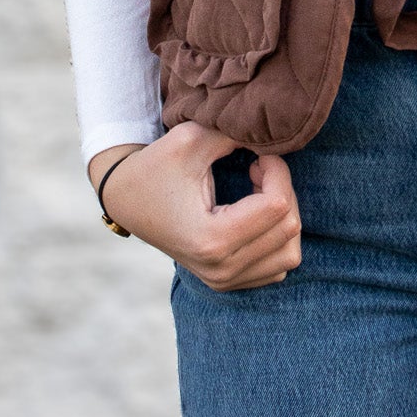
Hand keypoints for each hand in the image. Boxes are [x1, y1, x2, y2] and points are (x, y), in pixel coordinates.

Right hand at [89, 126, 302, 290]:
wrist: (126, 199)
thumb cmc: (156, 167)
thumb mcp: (193, 139)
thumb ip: (237, 134)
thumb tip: (275, 135)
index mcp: (210, 239)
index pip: (277, 206)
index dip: (277, 170)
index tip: (257, 154)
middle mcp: (220, 269)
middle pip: (289, 229)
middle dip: (282, 189)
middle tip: (257, 168)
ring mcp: (224, 281)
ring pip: (290, 252)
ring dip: (284, 215)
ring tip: (259, 192)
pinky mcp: (228, 282)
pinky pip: (278, 264)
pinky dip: (277, 237)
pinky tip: (255, 213)